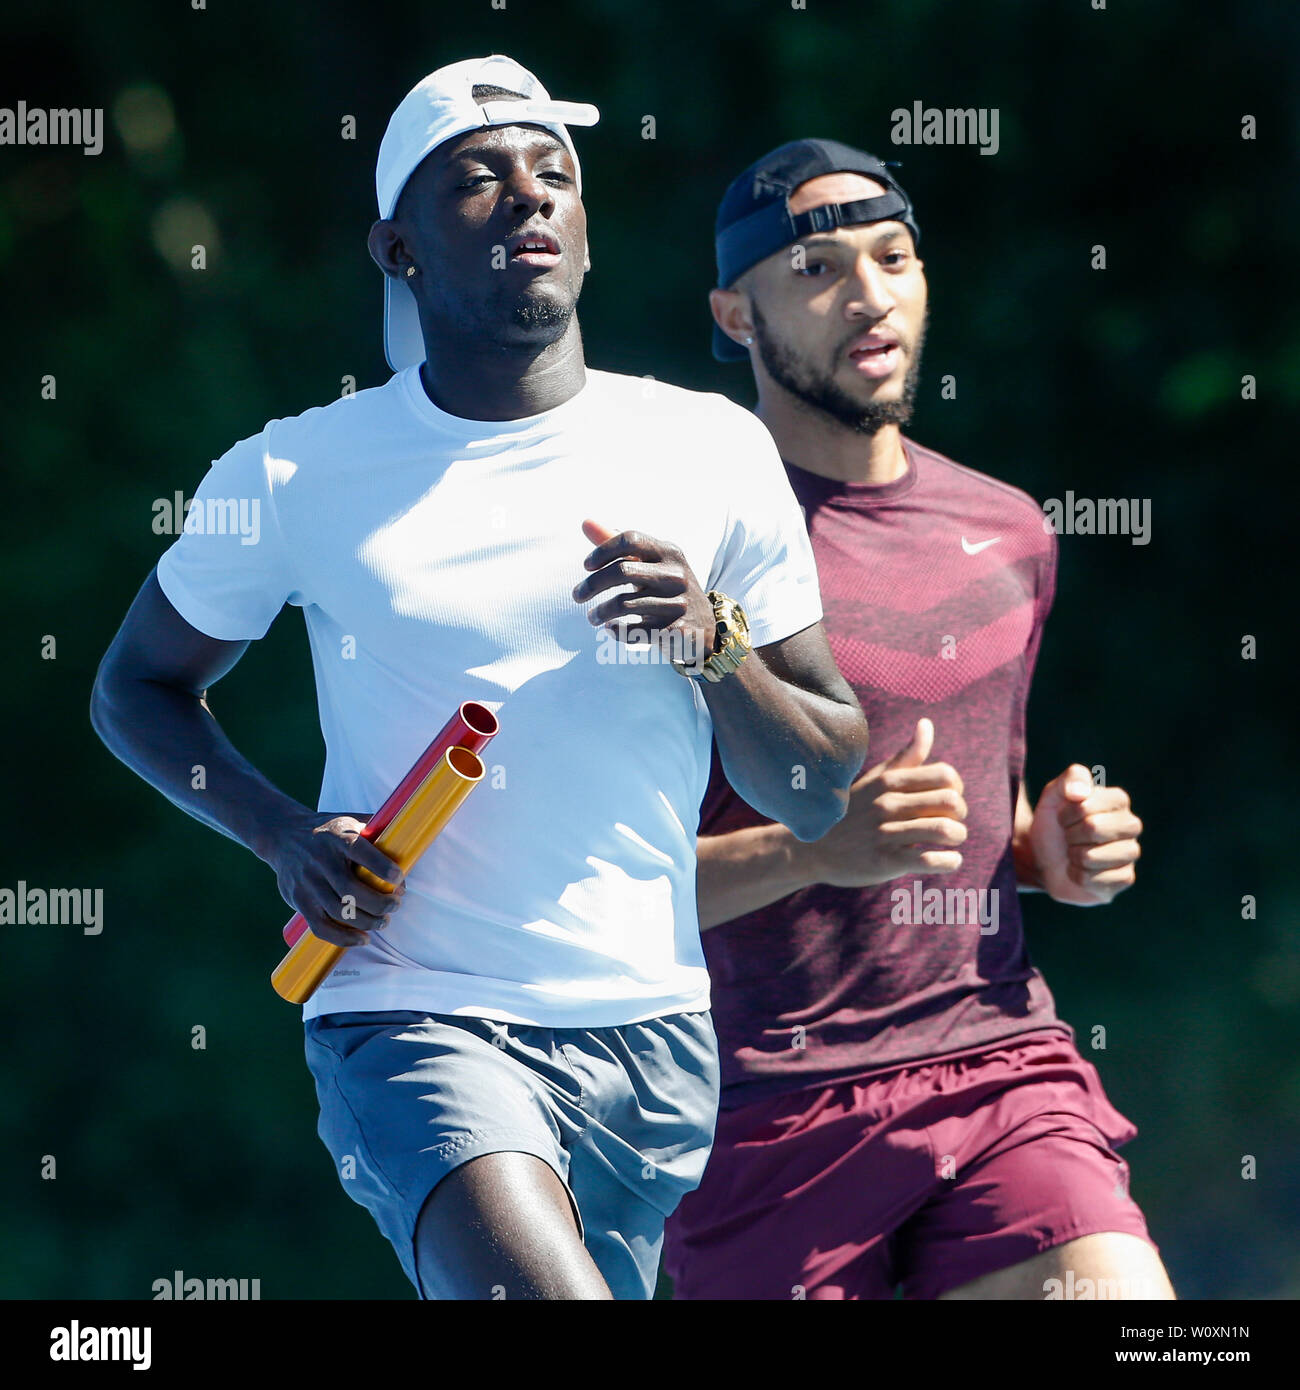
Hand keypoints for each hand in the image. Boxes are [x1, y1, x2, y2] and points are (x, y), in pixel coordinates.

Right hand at [269, 809, 406, 947]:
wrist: (283, 835)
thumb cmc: (329, 831)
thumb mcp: (350, 820)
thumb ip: (377, 832)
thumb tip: (412, 846)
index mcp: (337, 837)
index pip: (362, 853)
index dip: (384, 869)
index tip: (399, 879)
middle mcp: (320, 860)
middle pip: (352, 891)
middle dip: (380, 903)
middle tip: (395, 905)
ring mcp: (307, 882)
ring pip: (339, 912)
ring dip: (367, 922)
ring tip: (383, 921)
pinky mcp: (298, 900)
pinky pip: (320, 927)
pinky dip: (343, 938)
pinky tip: (362, 939)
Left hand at [572, 519, 716, 668]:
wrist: (706, 628)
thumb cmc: (667, 590)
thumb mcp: (651, 564)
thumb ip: (619, 545)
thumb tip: (585, 522)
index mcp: (669, 552)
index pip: (630, 540)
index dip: (602, 551)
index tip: (586, 566)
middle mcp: (675, 575)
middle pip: (622, 572)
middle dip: (591, 585)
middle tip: (576, 595)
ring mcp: (677, 604)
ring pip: (623, 604)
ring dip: (599, 612)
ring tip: (592, 617)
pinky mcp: (675, 631)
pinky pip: (634, 631)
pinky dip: (615, 631)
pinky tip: (609, 629)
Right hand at [802, 718, 966, 887]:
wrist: (814, 850)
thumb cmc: (852, 812)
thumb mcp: (875, 780)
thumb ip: (907, 756)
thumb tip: (927, 724)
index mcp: (889, 781)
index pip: (945, 775)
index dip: (957, 788)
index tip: (948, 801)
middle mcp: (887, 803)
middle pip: (951, 802)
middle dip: (961, 815)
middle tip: (953, 823)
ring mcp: (885, 833)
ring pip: (944, 831)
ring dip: (958, 838)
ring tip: (952, 842)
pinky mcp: (884, 861)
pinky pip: (930, 860)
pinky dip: (949, 861)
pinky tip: (947, 860)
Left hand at [1028, 765, 1141, 905]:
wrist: (1045, 857)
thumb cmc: (1054, 824)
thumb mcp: (1053, 795)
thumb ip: (1070, 779)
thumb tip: (1080, 792)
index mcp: (1118, 800)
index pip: (1087, 805)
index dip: (1067, 813)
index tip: (1063, 817)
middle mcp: (1130, 825)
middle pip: (1093, 828)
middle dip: (1070, 834)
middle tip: (1069, 836)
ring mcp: (1130, 853)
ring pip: (1092, 857)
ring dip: (1073, 856)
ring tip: (1075, 853)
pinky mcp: (1125, 878)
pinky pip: (1095, 881)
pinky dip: (1077, 876)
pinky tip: (1079, 871)